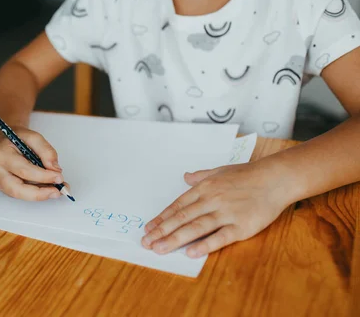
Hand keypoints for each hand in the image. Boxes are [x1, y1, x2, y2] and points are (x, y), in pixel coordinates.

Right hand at [0, 126, 69, 200]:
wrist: (9, 141)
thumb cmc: (19, 139)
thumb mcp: (34, 137)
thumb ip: (46, 151)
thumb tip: (55, 169)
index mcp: (2, 156)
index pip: (24, 170)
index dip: (43, 176)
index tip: (59, 177)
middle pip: (18, 189)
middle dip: (40, 193)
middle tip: (57, 191)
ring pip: (21, 195)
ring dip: (40, 194)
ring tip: (56, 190)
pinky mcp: (5, 189)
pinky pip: (22, 195)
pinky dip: (36, 193)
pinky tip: (47, 188)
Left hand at [141, 162, 293, 257]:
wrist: (276, 178)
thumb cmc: (248, 174)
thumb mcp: (220, 170)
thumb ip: (201, 176)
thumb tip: (185, 177)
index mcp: (205, 188)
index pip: (178, 206)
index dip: (162, 218)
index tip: (148, 229)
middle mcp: (211, 200)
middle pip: (182, 218)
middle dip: (161, 231)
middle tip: (146, 242)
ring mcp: (226, 213)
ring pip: (195, 227)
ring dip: (175, 239)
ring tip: (159, 249)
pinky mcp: (241, 226)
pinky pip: (220, 237)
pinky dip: (205, 244)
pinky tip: (190, 252)